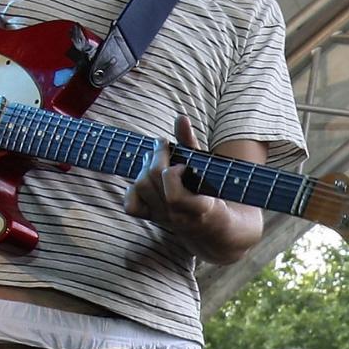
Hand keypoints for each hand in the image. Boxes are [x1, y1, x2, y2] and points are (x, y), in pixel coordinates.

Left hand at [126, 113, 221, 238]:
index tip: (184, 164)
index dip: (173, 173)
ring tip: (155, 157)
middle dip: (156, 157)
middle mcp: (178, 217)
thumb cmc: (214, 192)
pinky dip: (132, 190)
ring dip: (144, 167)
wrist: (216, 231)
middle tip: (163, 145)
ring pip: (140, 188)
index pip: (174, 196)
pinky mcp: (153, 219)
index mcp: (200, 209)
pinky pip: (131, 206)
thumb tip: (181, 117)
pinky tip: (145, 179)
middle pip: (151, 183)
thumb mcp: (209, 168)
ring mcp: (163, 219)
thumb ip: (192, 143)